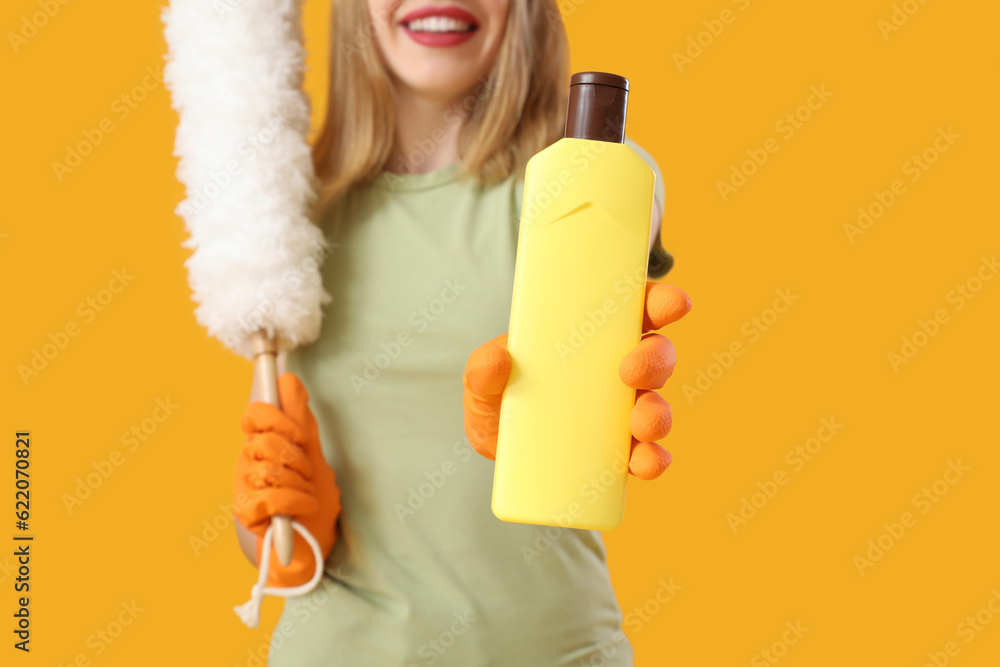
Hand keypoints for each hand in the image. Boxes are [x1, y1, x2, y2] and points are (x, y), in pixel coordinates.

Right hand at [234, 372, 340, 586]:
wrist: (315, 545)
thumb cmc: (313, 500)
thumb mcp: (314, 454)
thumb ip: (301, 419)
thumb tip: (288, 378)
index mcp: (261, 444)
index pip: (255, 414)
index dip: (280, 421)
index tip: (301, 438)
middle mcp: (247, 462)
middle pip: (265, 440)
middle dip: (297, 458)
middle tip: (306, 474)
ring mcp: (243, 488)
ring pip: (269, 469)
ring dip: (300, 483)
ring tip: (305, 495)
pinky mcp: (246, 514)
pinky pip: (271, 496)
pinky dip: (296, 502)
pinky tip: (303, 509)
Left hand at [462, 282, 690, 479]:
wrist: (495, 450)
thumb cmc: (498, 396)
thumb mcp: (482, 378)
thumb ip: (481, 368)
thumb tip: (497, 362)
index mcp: (595, 336)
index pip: (637, 310)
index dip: (661, 302)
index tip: (672, 303)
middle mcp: (618, 370)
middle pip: (656, 355)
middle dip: (655, 359)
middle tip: (632, 371)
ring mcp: (623, 412)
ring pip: (657, 405)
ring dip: (657, 413)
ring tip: (640, 424)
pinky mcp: (620, 452)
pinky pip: (648, 454)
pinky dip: (653, 459)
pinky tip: (646, 463)